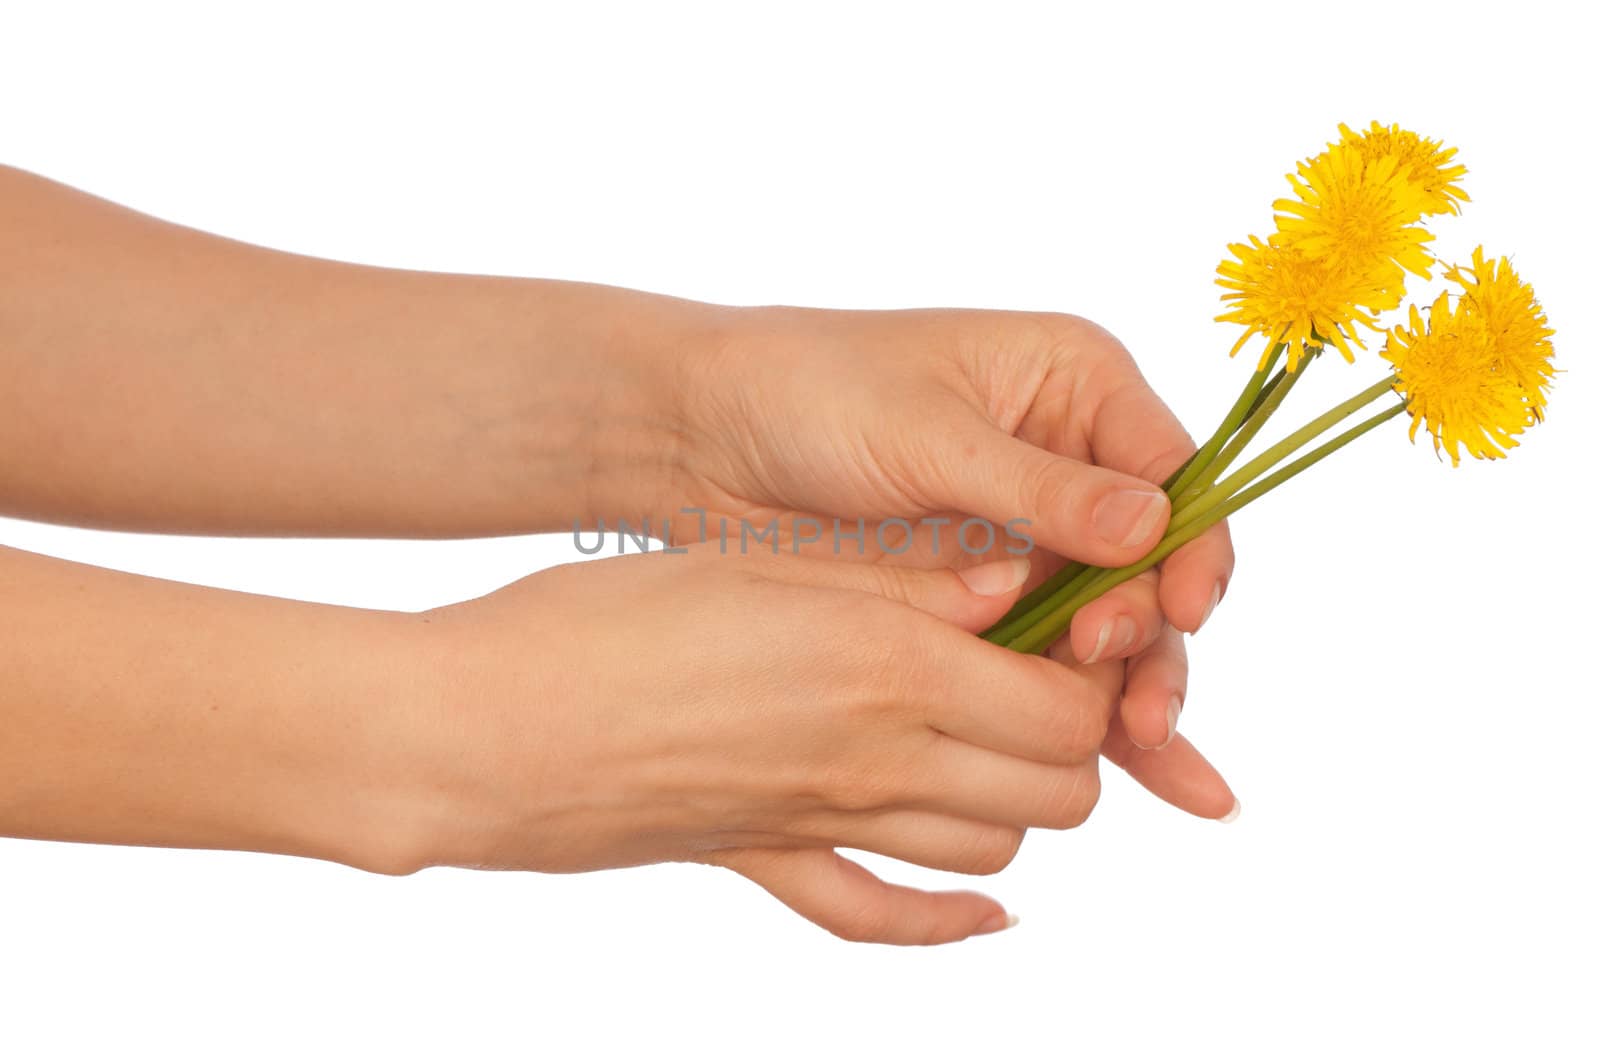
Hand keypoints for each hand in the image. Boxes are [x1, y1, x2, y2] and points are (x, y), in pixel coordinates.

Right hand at [401, 546, 1216, 943]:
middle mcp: (874, 761)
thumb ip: (899, 579)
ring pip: (996, 854)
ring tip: (979, 742)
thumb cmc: (604, 620)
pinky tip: (982, 910)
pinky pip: (885, 919)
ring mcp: (824, 828)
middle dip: (1069, 738)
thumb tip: (1008, 579)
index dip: (1088, 668)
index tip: (1064, 627)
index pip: (1066, 704)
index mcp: (885, 666)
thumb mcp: (760, 562)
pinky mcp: (769, 866)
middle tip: (1028, 678)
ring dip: (1013, 803)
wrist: (481, 730)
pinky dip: (948, 922)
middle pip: (1058, 790)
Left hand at [667, 307, 1235, 752]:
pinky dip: (1089, 712)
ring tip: (1140, 749)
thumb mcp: (927, 433)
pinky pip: (1055, 657)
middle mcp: (1071, 462)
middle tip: (1132, 704)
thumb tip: (1154, 525)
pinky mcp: (989, 598)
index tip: (1180, 612)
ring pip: (1116, 621)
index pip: (1173, 473)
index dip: (1191, 548)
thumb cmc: (810, 390)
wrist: (707, 438)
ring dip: (1135, 687)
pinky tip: (1140, 773)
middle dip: (1154, 636)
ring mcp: (1032, 537)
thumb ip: (1038, 488)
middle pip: (1154, 562)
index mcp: (1075, 386)